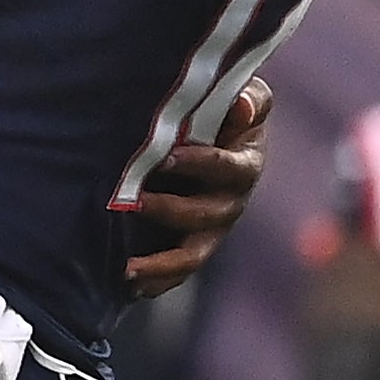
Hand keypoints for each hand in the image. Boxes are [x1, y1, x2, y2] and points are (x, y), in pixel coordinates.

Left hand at [125, 78, 270, 298]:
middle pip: (209, 215)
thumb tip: (242, 108)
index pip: (229, 168)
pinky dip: (158, 280)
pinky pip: (180, 269)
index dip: (201, 163)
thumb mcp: (244, 94)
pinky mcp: (194, 243)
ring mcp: (214, 227)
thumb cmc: (224, 109)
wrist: (217, 133)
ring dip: (163, 262)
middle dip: (171, 210)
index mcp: (246, 164)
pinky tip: (133, 284)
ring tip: (130, 268)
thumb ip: (248, 99)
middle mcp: (232, 201)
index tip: (168, 157)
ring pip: (194, 253)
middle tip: (135, 202)